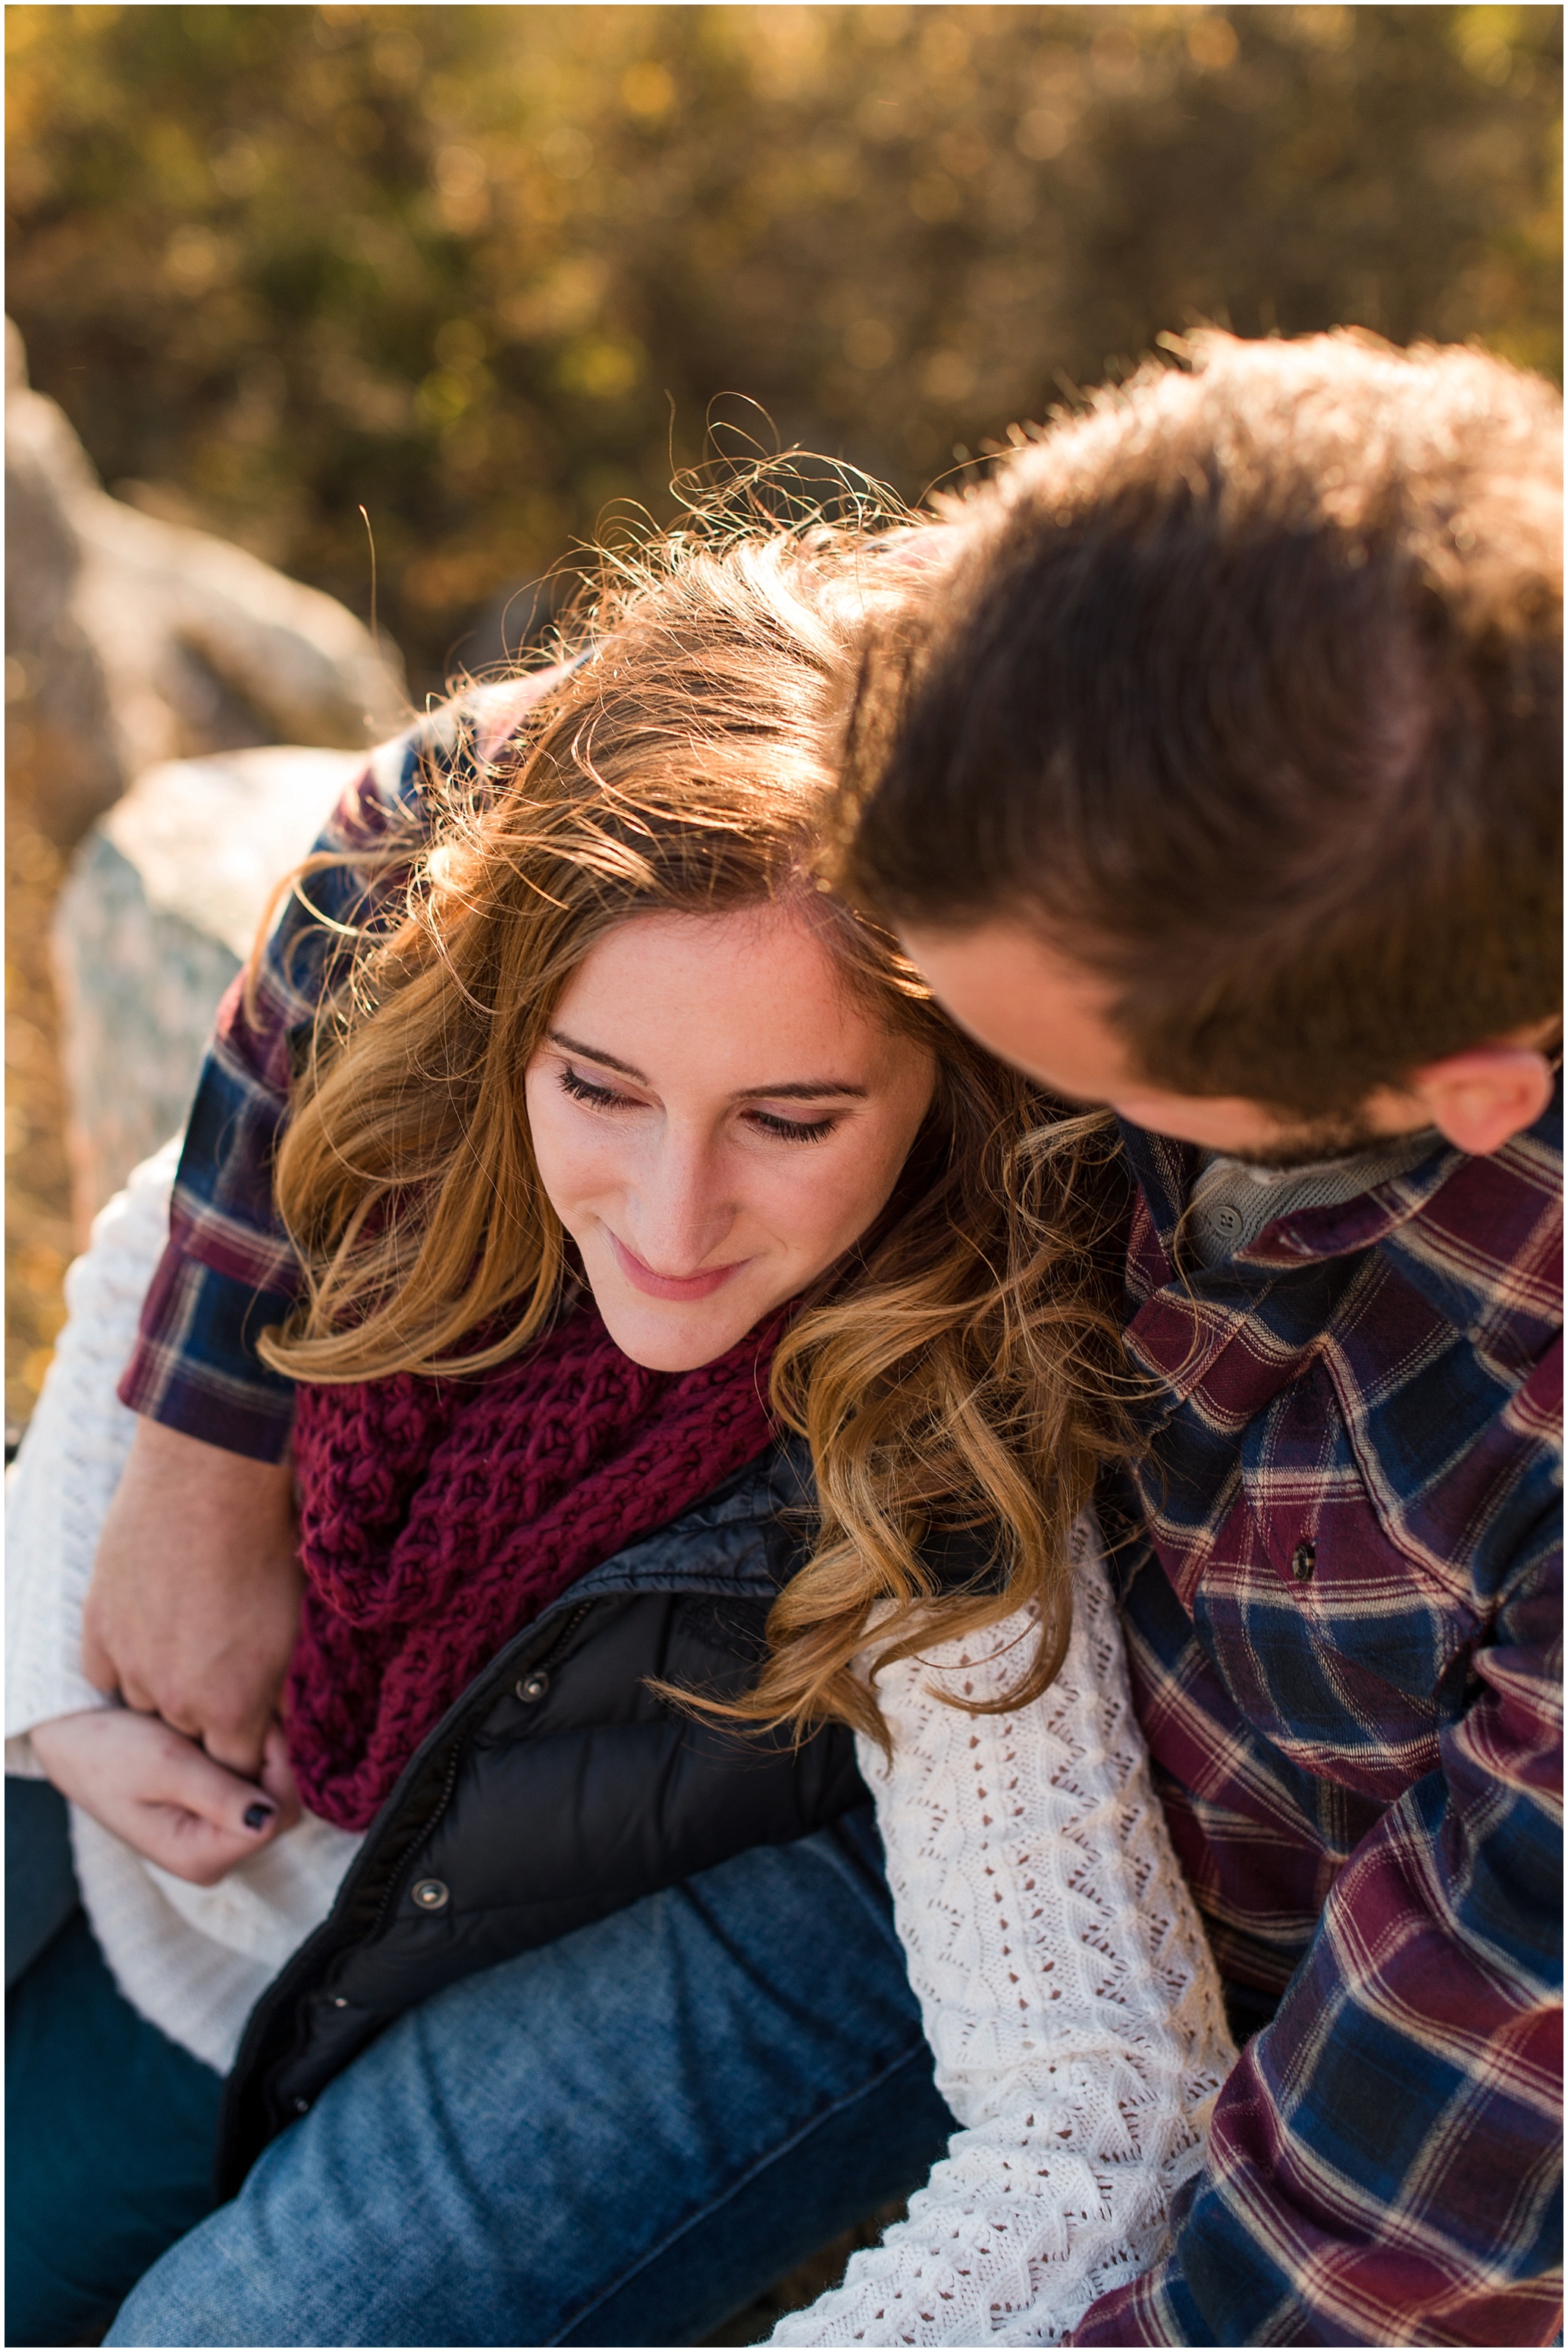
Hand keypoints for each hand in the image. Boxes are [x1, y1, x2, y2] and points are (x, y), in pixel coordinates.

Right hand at [30, 1708, 302, 1884]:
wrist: (72, 1740)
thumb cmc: (108, 1751)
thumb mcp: (165, 1765)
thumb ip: (219, 1794)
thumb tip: (268, 1819)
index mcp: (198, 1856)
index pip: (276, 1816)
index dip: (277, 1765)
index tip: (258, 1720)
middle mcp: (211, 1855)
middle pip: (279, 1806)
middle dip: (269, 1758)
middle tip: (244, 1713)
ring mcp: (211, 1835)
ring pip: (269, 1791)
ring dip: (256, 1753)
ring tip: (225, 1719)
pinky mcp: (211, 1813)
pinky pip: (251, 1783)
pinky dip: (245, 1753)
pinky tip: (220, 1730)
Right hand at [82, 1417, 302, 1778]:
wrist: (208, 1482)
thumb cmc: (268, 1548)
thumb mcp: (295, 1628)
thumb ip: (280, 1689)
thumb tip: (279, 1718)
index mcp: (233, 1707)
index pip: (238, 1766)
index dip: (253, 1744)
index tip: (263, 1718)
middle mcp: (174, 1698)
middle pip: (191, 1733)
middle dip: (212, 1709)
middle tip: (231, 1657)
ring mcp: (130, 1662)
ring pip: (145, 1701)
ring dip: (166, 1681)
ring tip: (195, 1630)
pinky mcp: (97, 1627)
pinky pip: (107, 1669)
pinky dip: (128, 1656)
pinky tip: (153, 1624)